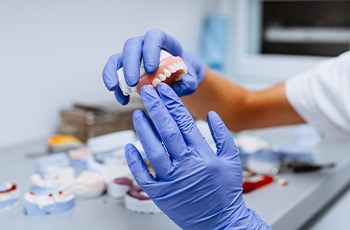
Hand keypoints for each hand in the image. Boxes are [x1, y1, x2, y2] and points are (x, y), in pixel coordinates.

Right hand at [102, 29, 204, 104]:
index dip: (150, 50)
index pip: (154, 37)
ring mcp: (133, 56)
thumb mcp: (190, 80)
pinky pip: (114, 73)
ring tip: (114, 88)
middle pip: (132, 46)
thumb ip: (185, 83)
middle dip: (130, 64)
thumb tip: (169, 90)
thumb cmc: (185, 75)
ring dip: (114, 73)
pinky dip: (115, 86)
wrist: (180, 78)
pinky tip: (122, 100)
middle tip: (133, 82)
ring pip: (118, 58)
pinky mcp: (125, 69)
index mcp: (164, 42)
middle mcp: (145, 45)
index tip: (151, 68)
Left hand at [125, 83, 269, 228]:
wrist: (220, 221)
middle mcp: (185, 166)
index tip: (164, 90)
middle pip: (167, 131)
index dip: (172, 104)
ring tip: (138, 113)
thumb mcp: (233, 160)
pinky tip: (129, 146)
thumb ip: (223, 135)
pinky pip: (143, 176)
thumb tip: (211, 114)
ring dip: (143, 130)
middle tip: (147, 92)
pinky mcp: (160, 194)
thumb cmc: (226, 191)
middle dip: (155, 108)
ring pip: (152, 150)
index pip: (184, 122)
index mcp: (203, 155)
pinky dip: (135, 161)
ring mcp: (171, 181)